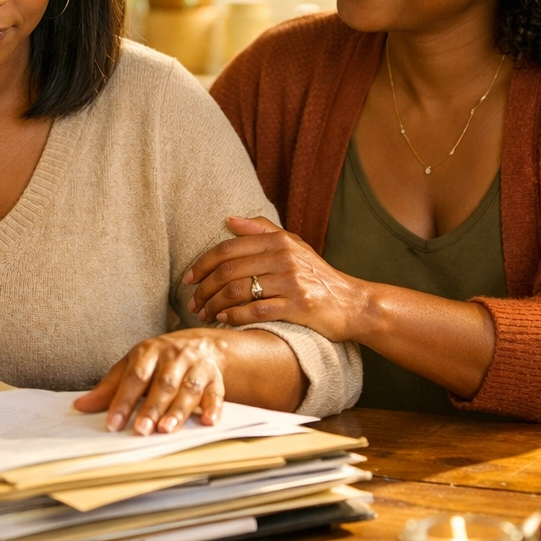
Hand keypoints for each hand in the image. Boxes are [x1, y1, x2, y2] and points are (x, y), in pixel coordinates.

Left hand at [73, 331, 224, 434]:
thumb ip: (109, 387)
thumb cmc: (159, 360)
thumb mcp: (132, 365)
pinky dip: (214, 408)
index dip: (124, 400)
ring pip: (188, 389)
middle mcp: (175, 357)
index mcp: (150, 351)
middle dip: (152, 408)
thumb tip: (81, 406)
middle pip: (163, 384)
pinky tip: (208, 422)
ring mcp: (197, 367)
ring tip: (166, 430)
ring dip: (178, 411)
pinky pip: (216, 394)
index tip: (113, 423)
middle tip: (141, 430)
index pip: (135, 376)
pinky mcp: (215, 379)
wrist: (201, 344)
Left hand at [183, 216, 367, 341]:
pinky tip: (224, 320)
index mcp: (278, 241)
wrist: (353, 304)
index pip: (228, 248)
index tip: (188, 278)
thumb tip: (229, 219)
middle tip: (192, 303)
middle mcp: (284, 258)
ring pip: (238, 291)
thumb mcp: (294, 245)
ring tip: (204, 315)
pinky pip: (256, 310)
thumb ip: (262, 230)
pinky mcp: (298, 306)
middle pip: (229, 271)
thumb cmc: (317, 275)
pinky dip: (235, 316)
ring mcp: (291, 282)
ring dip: (215, 304)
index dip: (203, 263)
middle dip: (204, 288)